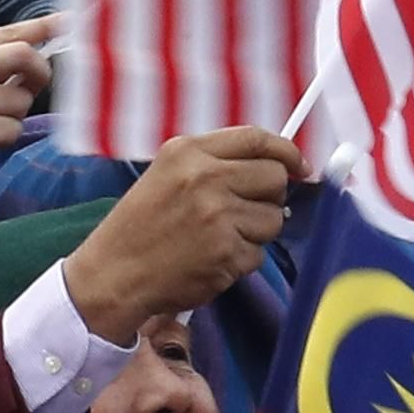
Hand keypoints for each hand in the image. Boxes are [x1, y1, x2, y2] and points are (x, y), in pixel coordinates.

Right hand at [63, 124, 296, 335]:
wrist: (113, 274)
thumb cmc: (140, 227)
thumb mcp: (167, 174)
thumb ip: (215, 162)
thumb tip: (278, 166)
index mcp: (188, 151)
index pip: (257, 138)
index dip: (286, 151)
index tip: (300, 166)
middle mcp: (204, 178)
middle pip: (275, 177)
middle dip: (270, 197)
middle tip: (246, 212)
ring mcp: (217, 216)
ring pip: (274, 219)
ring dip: (255, 233)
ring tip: (219, 239)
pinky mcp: (225, 252)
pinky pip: (258, 255)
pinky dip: (240, 262)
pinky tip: (211, 260)